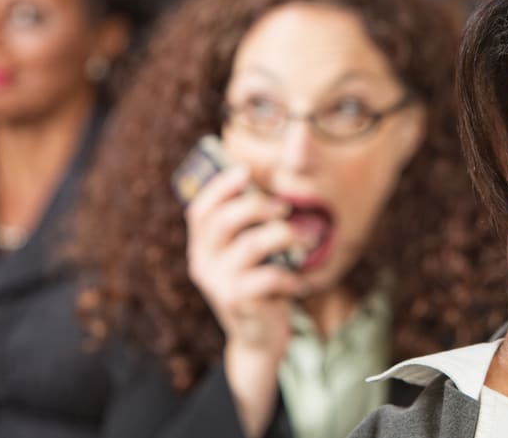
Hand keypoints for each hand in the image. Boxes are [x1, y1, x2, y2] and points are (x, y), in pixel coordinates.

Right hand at [184, 164, 303, 435]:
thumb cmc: (261, 283)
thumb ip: (252, 223)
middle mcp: (202, 263)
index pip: (200, 210)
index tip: (244, 170)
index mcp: (202, 246)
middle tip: (285, 207)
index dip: (220, 187)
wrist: (260, 337)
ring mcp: (218, 283)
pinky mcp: (238, 301)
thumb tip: (269, 182)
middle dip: (257, 206)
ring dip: (285, 235)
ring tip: (307, 241)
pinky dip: (291, 275)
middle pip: (223, 221)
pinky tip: (299, 282)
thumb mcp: (251, 252)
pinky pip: (269, 275)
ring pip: (251, 244)